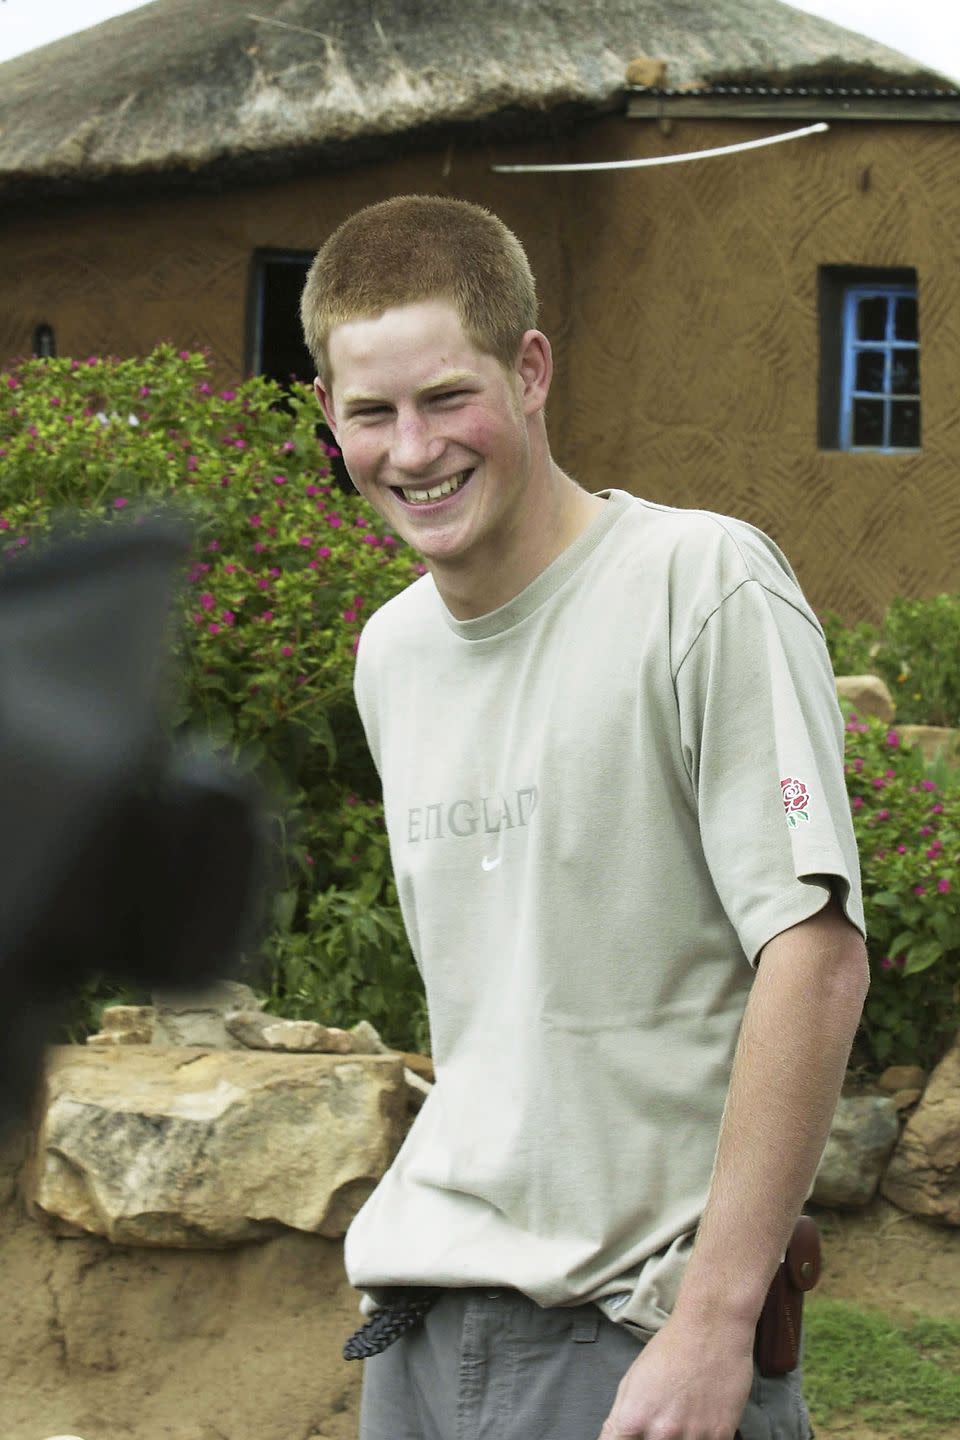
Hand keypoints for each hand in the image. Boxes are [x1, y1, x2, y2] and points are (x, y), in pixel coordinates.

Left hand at [596, 1311, 754, 1438]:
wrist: (711, 1329)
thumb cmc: (669, 1349)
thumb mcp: (631, 1381)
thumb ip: (620, 1420)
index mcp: (633, 1419)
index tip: (635, 1435)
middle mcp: (662, 1434)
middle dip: (653, 1438)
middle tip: (664, 1419)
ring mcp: (693, 1437)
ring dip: (682, 1438)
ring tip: (684, 1417)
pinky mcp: (721, 1437)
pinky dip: (702, 1437)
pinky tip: (701, 1419)